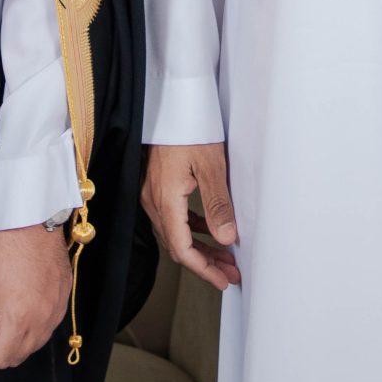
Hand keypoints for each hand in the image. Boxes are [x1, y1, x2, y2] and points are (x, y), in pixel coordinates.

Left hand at [0, 225, 72, 368]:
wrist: (30, 211)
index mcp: (20, 317)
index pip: (0, 358)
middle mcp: (44, 318)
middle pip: (19, 355)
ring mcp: (58, 307)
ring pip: (36, 343)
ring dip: (15, 337)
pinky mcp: (64, 295)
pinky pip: (49, 324)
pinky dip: (33, 324)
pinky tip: (18, 302)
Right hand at [141, 142, 240, 291]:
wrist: (169, 100)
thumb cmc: (189, 127)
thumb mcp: (211, 165)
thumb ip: (218, 203)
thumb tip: (226, 239)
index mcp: (165, 200)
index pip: (182, 249)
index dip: (203, 269)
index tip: (223, 281)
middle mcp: (153, 200)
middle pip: (178, 245)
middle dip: (205, 263)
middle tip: (230, 274)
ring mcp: (151, 193)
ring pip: (175, 232)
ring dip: (200, 247)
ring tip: (225, 256)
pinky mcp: (156, 185)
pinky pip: (172, 217)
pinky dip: (192, 228)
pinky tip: (208, 228)